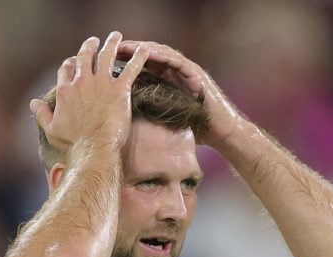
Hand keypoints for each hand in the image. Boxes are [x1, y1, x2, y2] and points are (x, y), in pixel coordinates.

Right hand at [30, 32, 148, 153]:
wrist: (94, 148)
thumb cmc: (73, 143)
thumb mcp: (51, 129)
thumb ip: (41, 114)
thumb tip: (32, 103)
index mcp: (65, 90)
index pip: (66, 69)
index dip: (70, 63)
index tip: (74, 60)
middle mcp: (82, 82)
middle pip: (85, 56)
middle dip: (89, 46)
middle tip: (94, 40)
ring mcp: (101, 84)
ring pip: (106, 55)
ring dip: (111, 43)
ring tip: (115, 36)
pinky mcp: (119, 90)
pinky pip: (131, 69)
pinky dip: (137, 58)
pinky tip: (143, 50)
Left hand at [116, 40, 245, 147]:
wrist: (221, 134)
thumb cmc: (197, 130)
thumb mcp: (168, 120)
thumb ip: (154, 114)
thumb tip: (130, 124)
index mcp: (170, 82)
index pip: (147, 66)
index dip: (130, 61)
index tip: (111, 61)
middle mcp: (178, 74)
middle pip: (152, 56)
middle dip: (134, 52)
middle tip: (115, 49)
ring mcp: (188, 72)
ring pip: (163, 54)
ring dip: (145, 49)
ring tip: (128, 47)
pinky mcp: (197, 75)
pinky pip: (178, 61)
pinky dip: (163, 56)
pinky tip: (148, 53)